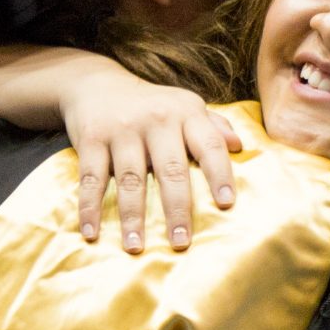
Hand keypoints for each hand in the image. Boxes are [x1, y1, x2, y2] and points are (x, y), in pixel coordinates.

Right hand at [61, 64, 241, 252]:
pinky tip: (91, 232)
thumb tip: (239, 147)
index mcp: (187, 113)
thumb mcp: (184, 107)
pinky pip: (91, 178)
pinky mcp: (91, 138)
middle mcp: (157, 120)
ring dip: (132, 216)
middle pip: (171, 170)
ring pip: (130, 179)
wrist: (95, 83)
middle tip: (181, 242)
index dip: (220, 174)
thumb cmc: (152, 105)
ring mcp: (123, 129)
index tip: (227, 204)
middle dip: (177, 208)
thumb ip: (213, 126)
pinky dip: (89, 207)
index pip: (210, 146)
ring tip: (135, 246)